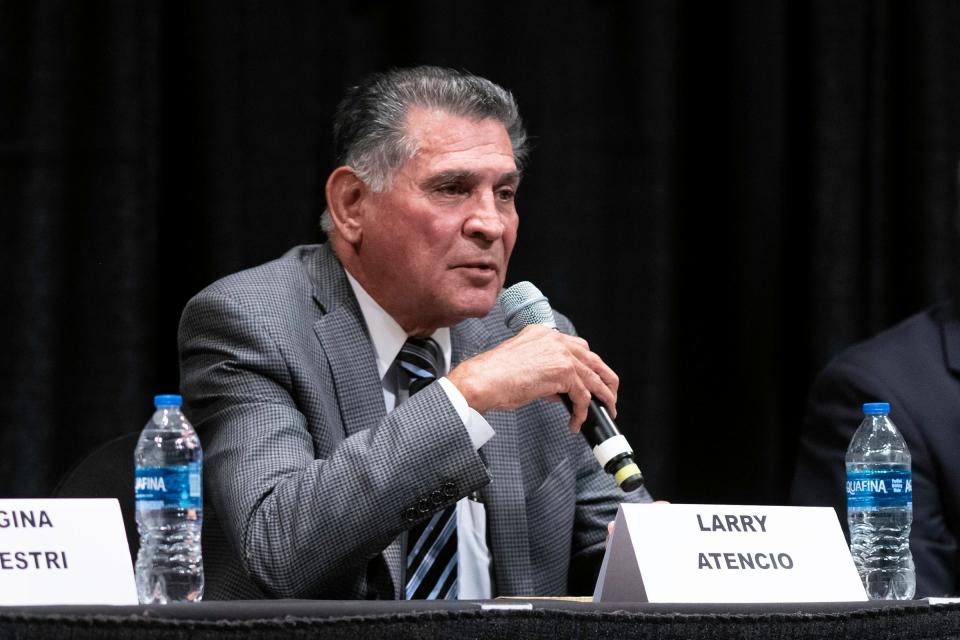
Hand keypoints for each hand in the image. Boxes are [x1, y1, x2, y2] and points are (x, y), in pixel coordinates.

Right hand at [446, 324, 618, 430]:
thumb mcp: (524, 367)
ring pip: (594, 378)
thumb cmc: (494, 377)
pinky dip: (582, 412)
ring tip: (604, 411)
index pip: (577, 348)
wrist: (482, 381)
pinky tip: (575, 422)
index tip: (594, 380)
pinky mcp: (563, 372)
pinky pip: (583, 396)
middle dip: (605, 379)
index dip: (589, 366)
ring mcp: (561, 354)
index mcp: (543, 333)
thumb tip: (561, 391)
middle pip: (593, 359)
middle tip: (609, 396)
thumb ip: (546, 373)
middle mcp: (555, 339)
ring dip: (602, 398)